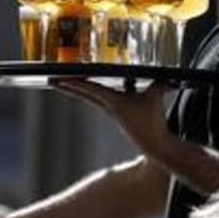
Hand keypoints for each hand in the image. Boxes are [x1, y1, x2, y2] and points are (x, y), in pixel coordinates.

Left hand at [54, 80, 172, 157]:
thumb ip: (159, 82)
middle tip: (51, 80)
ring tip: (60, 84)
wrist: (153, 144)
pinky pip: (98, 100)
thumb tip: (167, 73)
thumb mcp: (156, 97)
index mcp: (113, 101)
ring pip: (88, 97)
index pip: (90, 88)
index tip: (61, 79)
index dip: (76, 82)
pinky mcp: (116, 114)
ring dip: (74, 89)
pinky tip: (84, 88)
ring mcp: (111, 111)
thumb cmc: (153, 121)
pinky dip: (89, 92)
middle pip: (83, 93)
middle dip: (67, 86)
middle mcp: (108, 106)